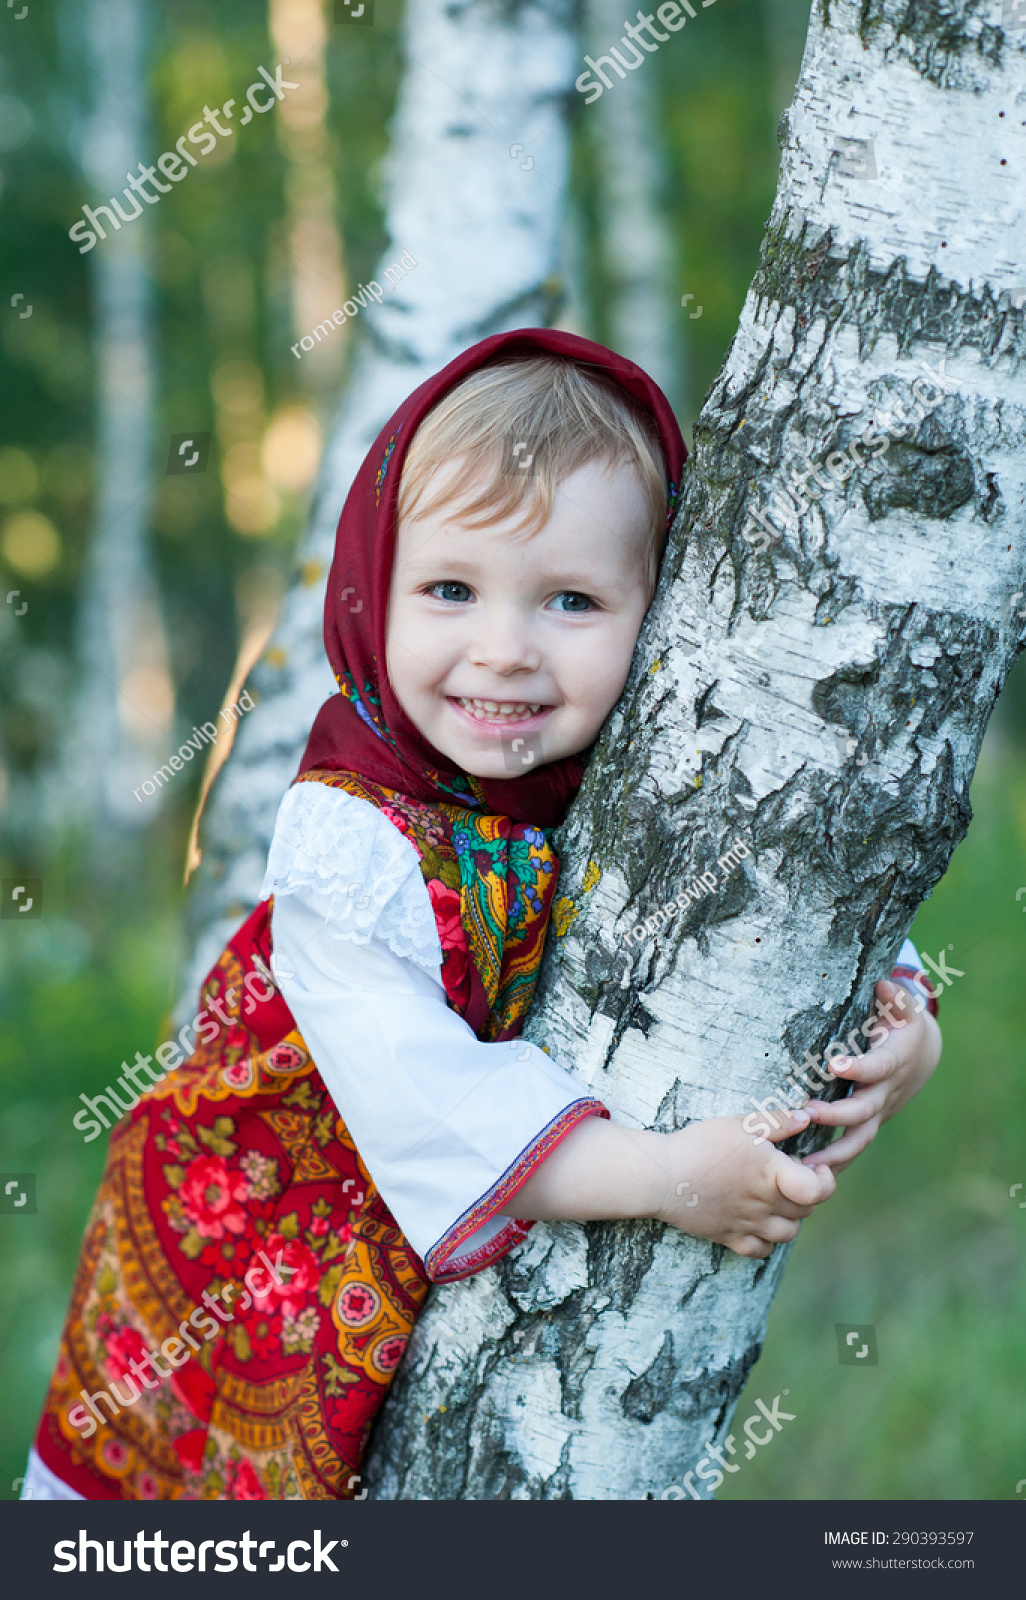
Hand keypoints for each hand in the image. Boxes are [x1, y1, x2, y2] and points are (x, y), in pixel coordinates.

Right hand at [659, 1108, 835, 1258]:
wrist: (663, 1175)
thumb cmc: (701, 1144)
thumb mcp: (739, 1123)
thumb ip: (776, 1121)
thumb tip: (806, 1118)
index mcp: (772, 1174)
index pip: (818, 1190)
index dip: (825, 1179)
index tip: (815, 1166)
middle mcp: (765, 1204)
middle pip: (806, 1210)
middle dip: (805, 1192)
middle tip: (787, 1174)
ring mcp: (749, 1225)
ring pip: (788, 1233)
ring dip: (790, 1217)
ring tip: (774, 1198)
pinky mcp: (730, 1238)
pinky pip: (761, 1251)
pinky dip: (767, 1241)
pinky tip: (758, 1222)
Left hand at [802, 977, 941, 1173]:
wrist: (921, 1056)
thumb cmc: (902, 1026)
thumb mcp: (903, 1008)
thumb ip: (895, 999)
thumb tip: (884, 984)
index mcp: (892, 1061)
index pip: (877, 1068)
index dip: (859, 1068)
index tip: (836, 1064)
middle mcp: (885, 1092)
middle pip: (864, 1110)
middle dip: (836, 1115)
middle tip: (806, 1113)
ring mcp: (878, 1112)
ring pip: (859, 1139)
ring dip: (834, 1154)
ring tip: (805, 1165)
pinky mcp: (868, 1125)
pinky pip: (852, 1149)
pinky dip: (833, 1164)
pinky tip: (806, 1176)